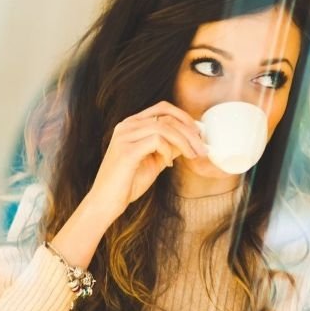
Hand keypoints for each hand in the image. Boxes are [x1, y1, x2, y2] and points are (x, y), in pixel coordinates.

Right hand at [83, 101, 203, 221]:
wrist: (107, 202)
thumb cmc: (129, 182)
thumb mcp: (155, 160)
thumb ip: (170, 147)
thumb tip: (192, 138)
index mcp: (132, 124)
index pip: (163, 108)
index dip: (185, 117)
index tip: (199, 134)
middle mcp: (126, 125)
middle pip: (167, 116)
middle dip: (190, 132)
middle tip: (202, 149)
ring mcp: (125, 136)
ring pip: (164, 127)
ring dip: (184, 142)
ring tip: (192, 156)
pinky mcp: (126, 150)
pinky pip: (157, 141)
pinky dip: (168, 151)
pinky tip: (168, 165)